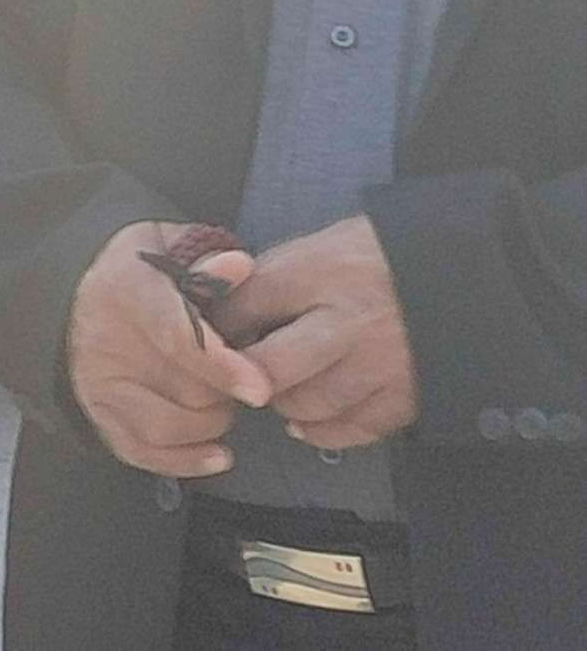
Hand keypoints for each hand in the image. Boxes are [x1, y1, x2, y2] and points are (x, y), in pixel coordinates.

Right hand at [67, 219, 270, 476]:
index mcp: (127, 290)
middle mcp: (106, 341)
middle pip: (185, 389)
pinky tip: (218, 455)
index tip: (259, 388)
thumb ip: (206, 257)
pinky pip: (140, 451)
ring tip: (223, 402)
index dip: (220, 365)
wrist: (69, 287)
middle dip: (228, 391)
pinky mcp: (94, 410)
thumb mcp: (167, 243)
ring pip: (167, 426)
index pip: (176, 336)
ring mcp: (97, 382)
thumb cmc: (134, 266)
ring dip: (211, 423)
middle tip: (244, 376)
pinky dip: (183, 461)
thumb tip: (239, 267)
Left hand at [220, 215, 417, 451]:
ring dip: (284, 403)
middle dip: (245, 376)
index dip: (216, 330)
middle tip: (241, 376)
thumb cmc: (378, 255)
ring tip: (282, 389)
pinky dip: (322, 430)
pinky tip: (309, 419)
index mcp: (316, 274)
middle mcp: (345, 321)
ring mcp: (379, 363)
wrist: (461, 273)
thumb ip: (274, 276)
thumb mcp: (321, 245)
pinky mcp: (406, 395)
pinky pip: (351, 428)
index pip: (239, 310)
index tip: (213, 340)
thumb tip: (222, 306)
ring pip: (307, 404)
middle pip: (269, 368)